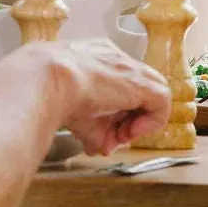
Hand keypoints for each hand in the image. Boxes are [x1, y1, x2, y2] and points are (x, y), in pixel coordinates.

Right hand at [43, 40, 172, 154]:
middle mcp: (114, 59)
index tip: (106, 132)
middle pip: (135, 93)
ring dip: (139, 122)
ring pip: (151, 95)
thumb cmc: (50, 94)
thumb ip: (94, 129)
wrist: (45, 81)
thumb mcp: (76, 115)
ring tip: (120, 136)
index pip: (118, 88)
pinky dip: (151, 122)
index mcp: (95, 60)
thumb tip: (102, 147)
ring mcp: (129, 67)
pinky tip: (130, 132)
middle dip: (128, 120)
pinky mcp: (142, 81)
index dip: (116, 115)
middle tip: (116, 137)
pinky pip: (161, 102)